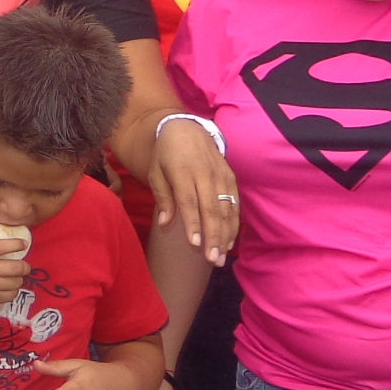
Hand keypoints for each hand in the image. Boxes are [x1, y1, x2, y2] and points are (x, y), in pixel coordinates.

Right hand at [0, 239, 28, 316]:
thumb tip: (10, 247)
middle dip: (25, 266)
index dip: (15, 244)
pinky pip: (11, 294)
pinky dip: (12, 290)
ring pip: (16, 282)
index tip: (24, 244)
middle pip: (15, 268)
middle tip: (25, 266)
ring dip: (18, 279)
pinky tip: (6, 287)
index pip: (0, 247)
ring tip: (13, 278)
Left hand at [151, 121, 238, 264]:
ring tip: (220, 257)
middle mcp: (205, 174)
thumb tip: (165, 225)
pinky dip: (233, 224)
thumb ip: (162, 198)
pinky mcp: (231, 178)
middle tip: (212, 260)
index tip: (194, 244)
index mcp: (182, 171)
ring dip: (225, 235)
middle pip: (211, 209)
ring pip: (226, 210)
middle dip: (213, 237)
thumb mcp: (155, 172)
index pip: (189, 201)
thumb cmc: (166, 155)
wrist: (188, 129)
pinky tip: (229, 242)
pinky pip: (235, 204)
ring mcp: (220, 176)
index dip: (193, 224)